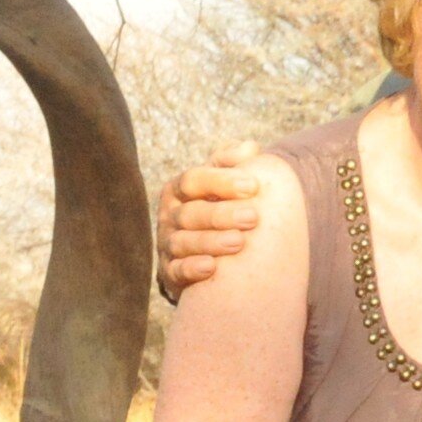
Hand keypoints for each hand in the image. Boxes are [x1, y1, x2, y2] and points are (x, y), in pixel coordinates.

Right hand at [156, 146, 267, 301]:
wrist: (212, 253)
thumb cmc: (222, 206)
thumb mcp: (225, 181)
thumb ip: (234, 162)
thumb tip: (249, 148)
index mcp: (180, 189)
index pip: (194, 180)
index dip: (222, 181)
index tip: (253, 186)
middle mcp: (169, 215)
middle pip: (190, 213)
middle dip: (221, 215)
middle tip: (253, 217)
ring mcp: (168, 244)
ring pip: (183, 242)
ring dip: (210, 242)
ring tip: (239, 242)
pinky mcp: (170, 273)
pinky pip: (176, 271)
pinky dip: (191, 269)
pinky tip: (211, 267)